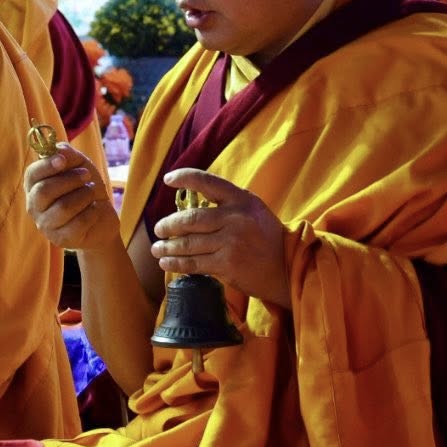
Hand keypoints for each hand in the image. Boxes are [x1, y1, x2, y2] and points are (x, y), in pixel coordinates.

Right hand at [24, 142, 120, 251]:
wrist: (102, 218)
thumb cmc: (85, 188)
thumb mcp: (80, 165)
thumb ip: (67, 154)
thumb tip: (58, 153)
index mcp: (34, 186)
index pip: (31, 175)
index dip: (46, 166)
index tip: (63, 160)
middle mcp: (34, 207)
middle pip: (44, 191)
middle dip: (70, 180)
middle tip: (86, 175)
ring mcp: (46, 225)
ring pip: (63, 207)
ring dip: (84, 195)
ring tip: (92, 192)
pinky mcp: (61, 239)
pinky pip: (78, 223)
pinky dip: (92, 212)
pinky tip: (95, 209)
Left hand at [149, 168, 289, 307]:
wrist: (288, 268)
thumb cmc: (267, 238)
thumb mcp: (254, 211)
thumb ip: (228, 204)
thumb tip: (191, 204)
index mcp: (242, 200)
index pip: (208, 182)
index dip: (184, 177)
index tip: (168, 180)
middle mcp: (236, 218)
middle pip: (190, 219)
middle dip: (168, 225)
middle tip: (158, 229)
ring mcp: (231, 242)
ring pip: (188, 243)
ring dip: (167, 247)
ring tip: (157, 249)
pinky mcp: (227, 265)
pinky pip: (194, 263)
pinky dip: (176, 264)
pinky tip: (166, 263)